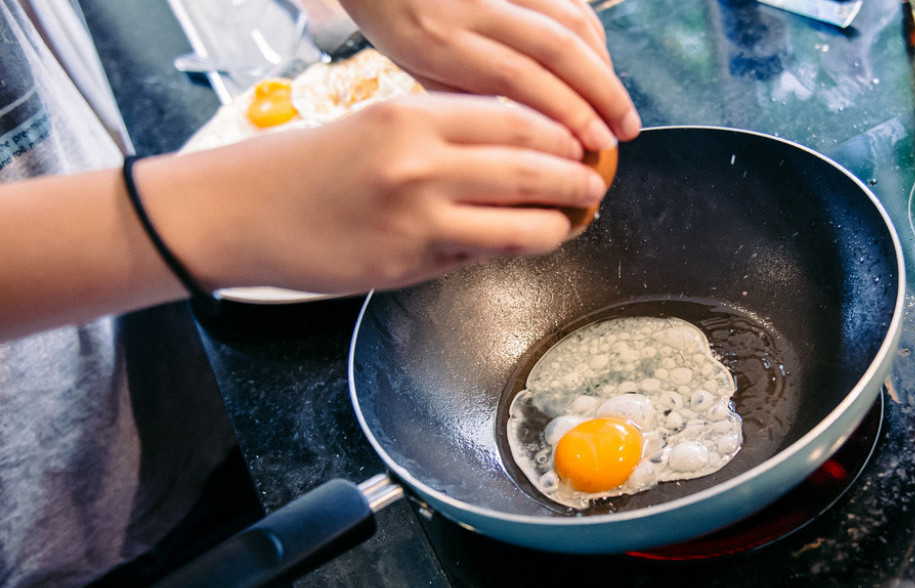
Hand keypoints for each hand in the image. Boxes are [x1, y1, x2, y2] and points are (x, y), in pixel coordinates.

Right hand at [140, 94, 607, 294]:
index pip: (512, 116)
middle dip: (575, 177)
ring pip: (519, 220)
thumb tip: (508, 158)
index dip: (558, 132)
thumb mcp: (375, 128)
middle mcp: (420, 159)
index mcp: (412, 113)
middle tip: (594, 183)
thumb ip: (441, 138)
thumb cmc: (304, 168)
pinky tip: (526, 245)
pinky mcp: (407, 262)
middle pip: (529, 164)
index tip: (579, 142)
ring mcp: (417, 215)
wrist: (238, 211)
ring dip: (557, 223)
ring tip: (574, 220)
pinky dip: (511, 250)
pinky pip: (479, 256)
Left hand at [337, 0, 639, 150]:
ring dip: (605, 67)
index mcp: (440, 40)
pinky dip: (592, 34)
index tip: (595, 146)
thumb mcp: (414, 68)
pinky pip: (566, 0)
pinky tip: (601, 65)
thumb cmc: (392, 20)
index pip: (519, 78)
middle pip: (558, 48)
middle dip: (603, 95)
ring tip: (620, 107)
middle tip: (626, 133)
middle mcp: (473, 4)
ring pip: (571, 20)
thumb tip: (525, 133)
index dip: (568, 113)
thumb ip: (465, 95)